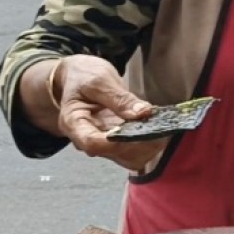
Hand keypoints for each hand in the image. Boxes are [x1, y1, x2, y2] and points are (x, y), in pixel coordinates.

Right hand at [51, 55, 165, 171]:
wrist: (80, 76)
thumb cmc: (84, 75)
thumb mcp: (100, 80)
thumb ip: (119, 98)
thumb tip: (143, 113)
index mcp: (73, 123)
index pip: (92, 143)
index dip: (117, 141)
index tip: (140, 127)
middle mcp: (86, 139)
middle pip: (114, 153)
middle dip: (139, 143)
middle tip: (158, 124)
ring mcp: (102, 143)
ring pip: (128, 158)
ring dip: (148, 145)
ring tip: (160, 125)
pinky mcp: (116, 142)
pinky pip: (135, 151)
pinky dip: (149, 143)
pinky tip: (157, 127)